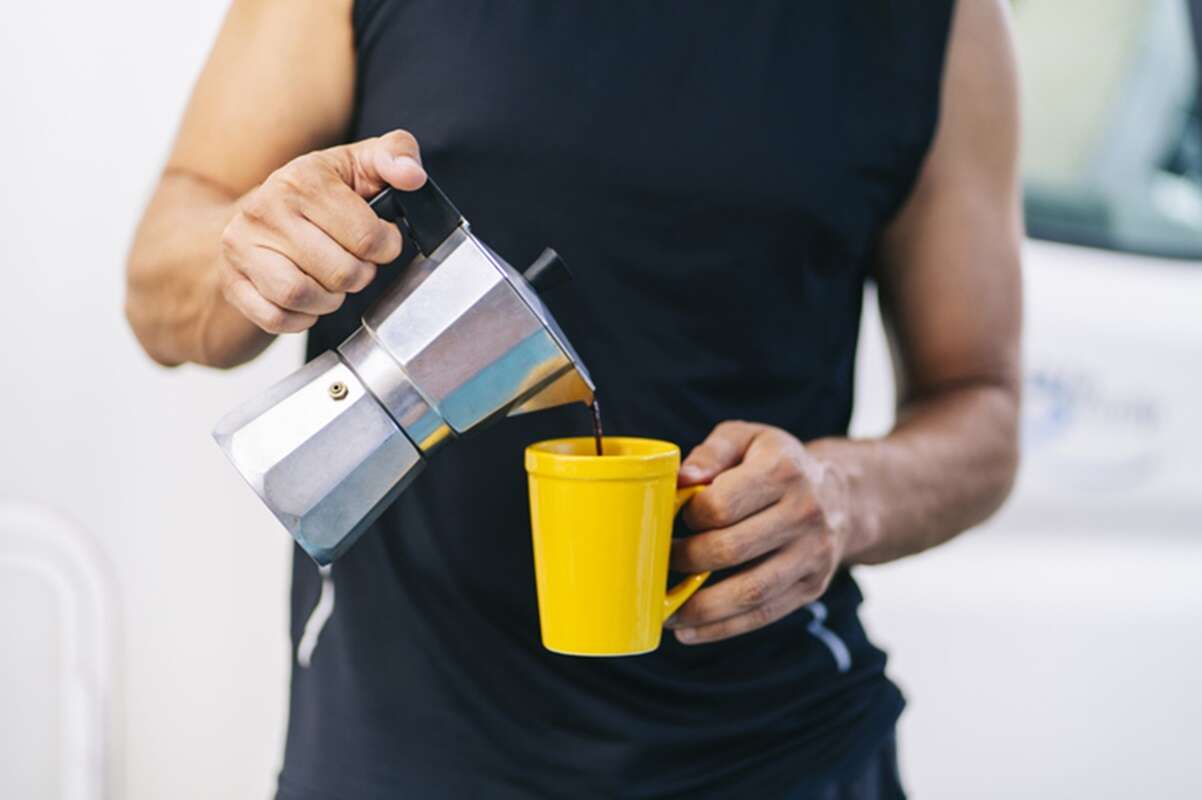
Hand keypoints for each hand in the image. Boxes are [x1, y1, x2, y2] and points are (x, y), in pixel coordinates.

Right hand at [218, 129, 426, 332]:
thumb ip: (396, 155)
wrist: (258, 211)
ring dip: (330, 299)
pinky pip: (275, 318)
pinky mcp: (233, 280)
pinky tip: (309, 297)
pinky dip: (301, 317)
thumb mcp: (360, 162)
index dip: (387, 248)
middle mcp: (266, 210)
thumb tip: (412, 175)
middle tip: (356, 263)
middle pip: (341, 273)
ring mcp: (243, 246)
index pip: (367, 237)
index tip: (381, 241)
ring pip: (303, 296)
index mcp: (303, 179)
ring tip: (332, 280)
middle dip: (361, 275)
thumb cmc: (318, 192)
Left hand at [667, 421, 852, 643]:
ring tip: (665, 611)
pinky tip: (689, 630)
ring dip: (699, 608)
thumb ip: (711, 453)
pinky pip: (763, 614)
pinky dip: (722, 628)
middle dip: (685, 562)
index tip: (672, 520)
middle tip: (660, 564)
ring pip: (749, 592)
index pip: (720, 505)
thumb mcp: (747, 439)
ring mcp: (813, 554)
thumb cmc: (776, 464)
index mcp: (782, 470)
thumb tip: (681, 478)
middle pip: (730, 550)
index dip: (687, 517)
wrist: (841, 496)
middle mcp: (804, 512)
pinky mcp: (812, 586)